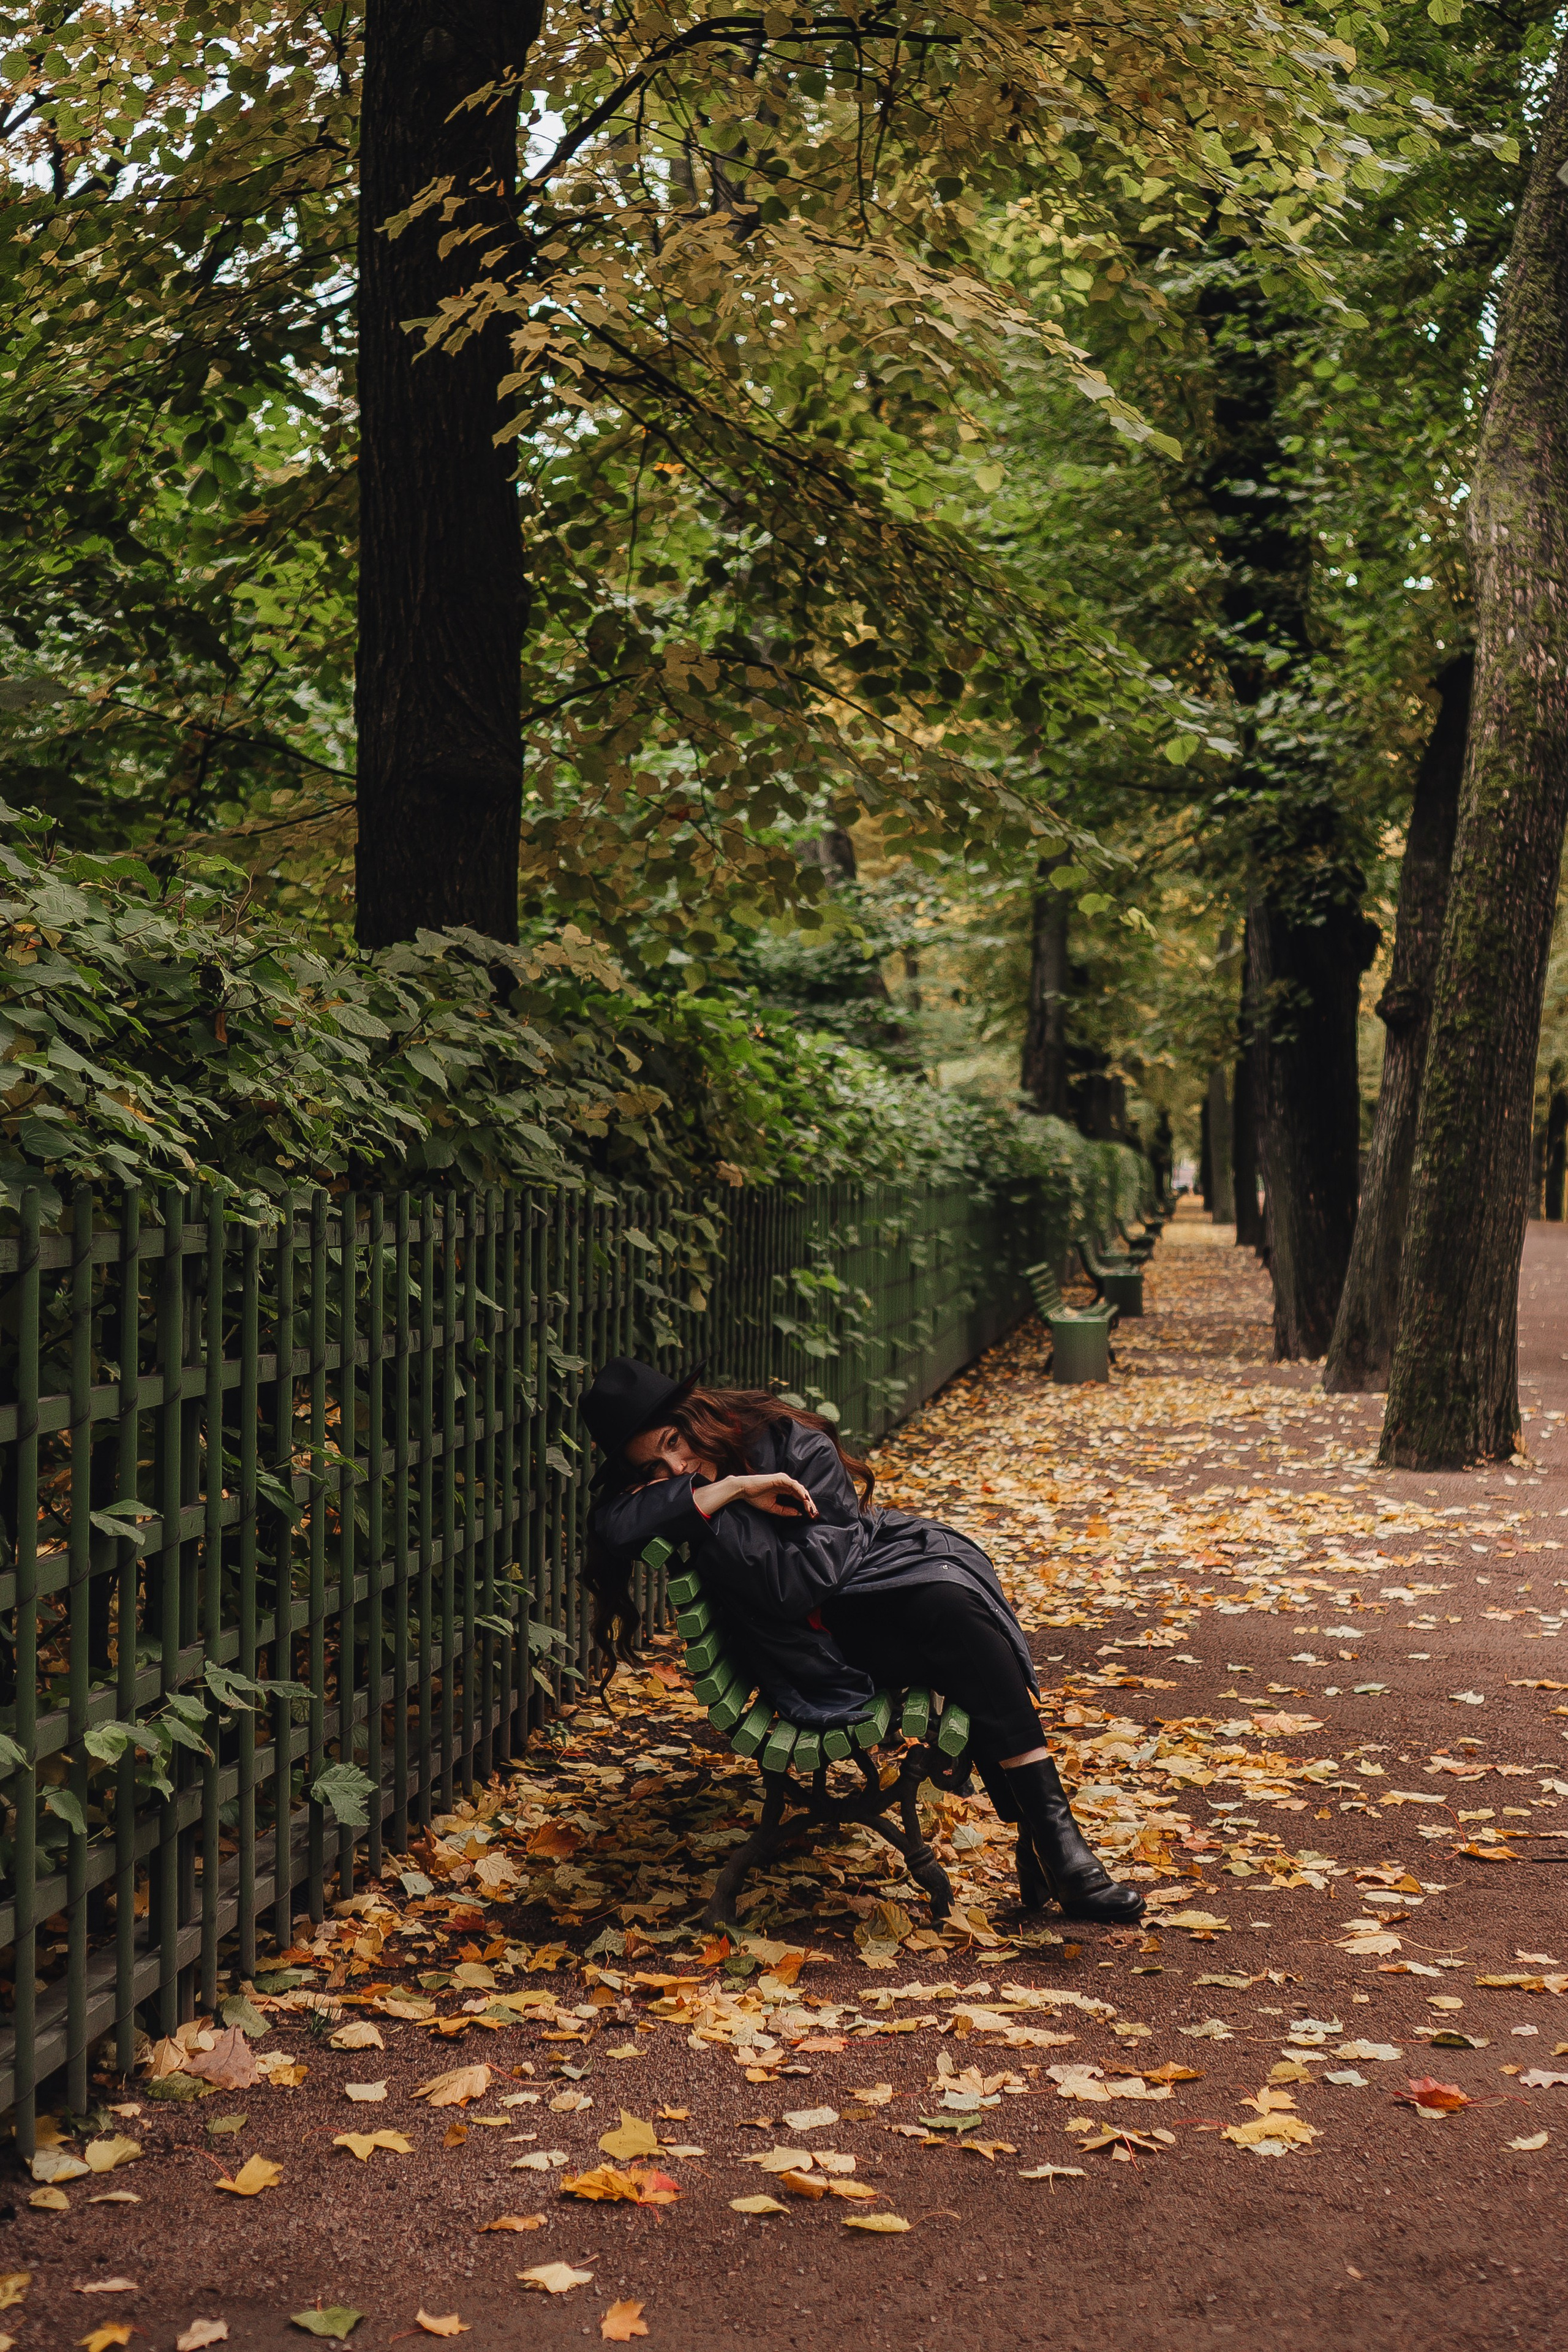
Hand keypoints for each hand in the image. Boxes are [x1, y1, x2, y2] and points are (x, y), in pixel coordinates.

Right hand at [693, 1470, 818, 1520]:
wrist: (744, 1490)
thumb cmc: (756, 1497)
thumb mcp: (773, 1508)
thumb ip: (786, 1511)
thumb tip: (799, 1513)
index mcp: (785, 1489)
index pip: (799, 1497)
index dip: (806, 1506)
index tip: (811, 1516)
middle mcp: (786, 1483)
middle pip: (802, 1494)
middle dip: (809, 1504)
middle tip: (814, 1514)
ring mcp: (784, 1480)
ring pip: (800, 1489)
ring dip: (807, 1500)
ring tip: (811, 1509)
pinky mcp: (781, 1478)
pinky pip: (794, 1485)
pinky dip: (800, 1492)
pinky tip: (804, 1499)